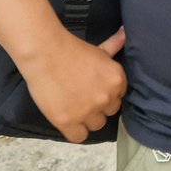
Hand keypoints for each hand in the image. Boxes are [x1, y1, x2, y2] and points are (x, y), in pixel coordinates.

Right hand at [20, 27, 126, 142]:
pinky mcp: (68, 122)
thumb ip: (114, 46)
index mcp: (117, 80)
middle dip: (99, 106)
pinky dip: (75, 131)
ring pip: (97, 125)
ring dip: (88, 119)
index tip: (95, 90)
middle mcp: (106, 98)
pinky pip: (79, 137)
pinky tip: (69, 121)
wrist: (46, 53)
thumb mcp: (99, 49)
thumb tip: (125, 33)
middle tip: (84, 98)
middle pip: (110, 112)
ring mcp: (88, 111)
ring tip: (76, 108)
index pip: (119, 96)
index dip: (107, 94)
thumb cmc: (71, 49)